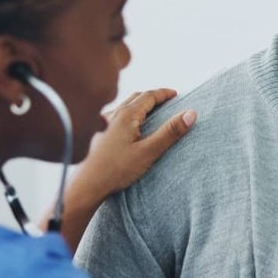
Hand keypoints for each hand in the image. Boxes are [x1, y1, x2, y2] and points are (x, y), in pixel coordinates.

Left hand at [70, 88, 195, 203]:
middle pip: (136, 97)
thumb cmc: (117, 169)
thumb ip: (170, 132)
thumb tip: (191, 114)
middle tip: (166, 101)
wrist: (87, 184)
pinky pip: (115, 115)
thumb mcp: (149, 151)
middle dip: (152, 96)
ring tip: (150, 111)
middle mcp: (113, 114)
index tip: (176, 94)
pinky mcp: (97, 132)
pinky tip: (128, 125)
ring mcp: (102, 122)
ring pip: (124, 105)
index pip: (149, 96)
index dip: (164, 93)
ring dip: (139, 103)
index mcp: (127, 115)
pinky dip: (128, 112)